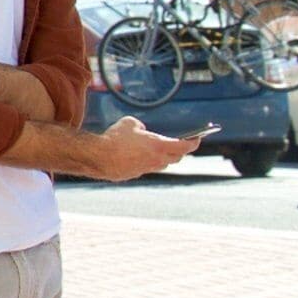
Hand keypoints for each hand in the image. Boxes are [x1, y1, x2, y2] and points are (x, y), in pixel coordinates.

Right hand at [86, 118, 202, 181]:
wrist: (99, 156)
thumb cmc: (115, 138)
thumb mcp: (130, 123)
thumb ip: (140, 126)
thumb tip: (141, 131)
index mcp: (159, 146)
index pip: (185, 146)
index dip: (194, 142)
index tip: (198, 138)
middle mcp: (156, 160)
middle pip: (177, 158)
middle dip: (181, 151)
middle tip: (181, 144)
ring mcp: (147, 169)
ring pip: (162, 164)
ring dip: (165, 158)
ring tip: (160, 150)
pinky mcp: (135, 174)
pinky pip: (147, 168)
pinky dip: (148, 162)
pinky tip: (138, 156)